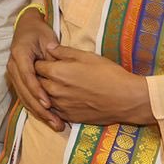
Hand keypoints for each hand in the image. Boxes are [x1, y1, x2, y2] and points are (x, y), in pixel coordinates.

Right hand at [7, 7, 63, 130]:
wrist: (26, 28)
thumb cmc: (39, 32)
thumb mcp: (48, 39)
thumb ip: (53, 55)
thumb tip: (57, 71)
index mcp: (19, 54)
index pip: (27, 76)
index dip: (37, 91)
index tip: (48, 103)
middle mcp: (13, 66)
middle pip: (24, 91)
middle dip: (39, 108)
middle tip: (55, 121)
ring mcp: (13, 74)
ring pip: (24, 97)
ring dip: (38, 112)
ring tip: (55, 124)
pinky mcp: (18, 80)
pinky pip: (25, 97)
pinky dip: (36, 108)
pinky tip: (48, 118)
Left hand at [36, 45, 155, 125]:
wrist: (126, 99)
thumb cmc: (109, 74)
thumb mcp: (87, 56)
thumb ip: (64, 52)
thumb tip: (48, 46)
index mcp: (57, 73)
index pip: (37, 65)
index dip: (41, 61)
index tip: (46, 60)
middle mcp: (54, 90)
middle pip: (37, 82)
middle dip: (40, 76)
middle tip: (49, 72)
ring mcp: (60, 106)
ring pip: (43, 97)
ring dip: (45, 91)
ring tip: (56, 85)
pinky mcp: (69, 117)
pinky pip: (53, 110)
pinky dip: (53, 104)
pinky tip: (62, 98)